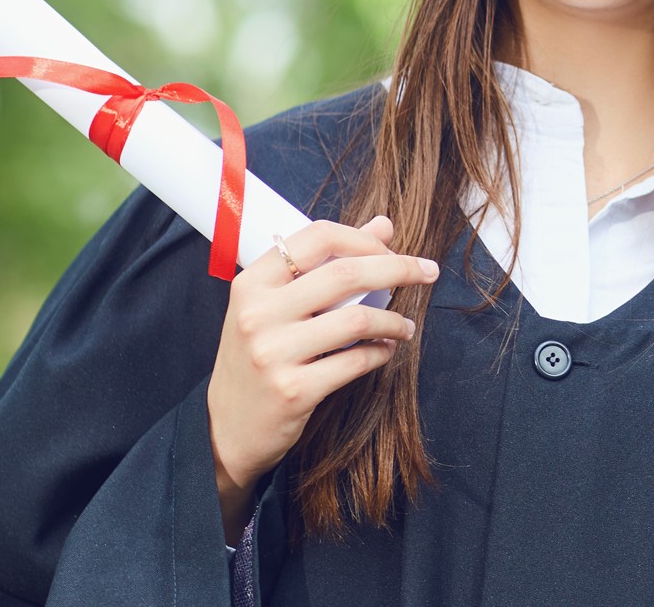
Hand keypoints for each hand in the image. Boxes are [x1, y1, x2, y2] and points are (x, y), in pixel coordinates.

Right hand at [206, 216, 437, 542]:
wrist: (226, 429)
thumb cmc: (256, 357)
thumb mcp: (275, 305)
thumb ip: (326, 263)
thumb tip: (383, 225)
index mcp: (251, 283)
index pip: (318, 236)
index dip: (364, 238)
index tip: (393, 249)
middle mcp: (257, 313)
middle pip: (345, 274)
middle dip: (398, 268)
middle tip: (427, 272)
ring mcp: (272, 353)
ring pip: (357, 319)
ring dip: (394, 320)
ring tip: (405, 326)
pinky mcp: (293, 391)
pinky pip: (355, 362)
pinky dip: (381, 353)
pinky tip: (386, 350)